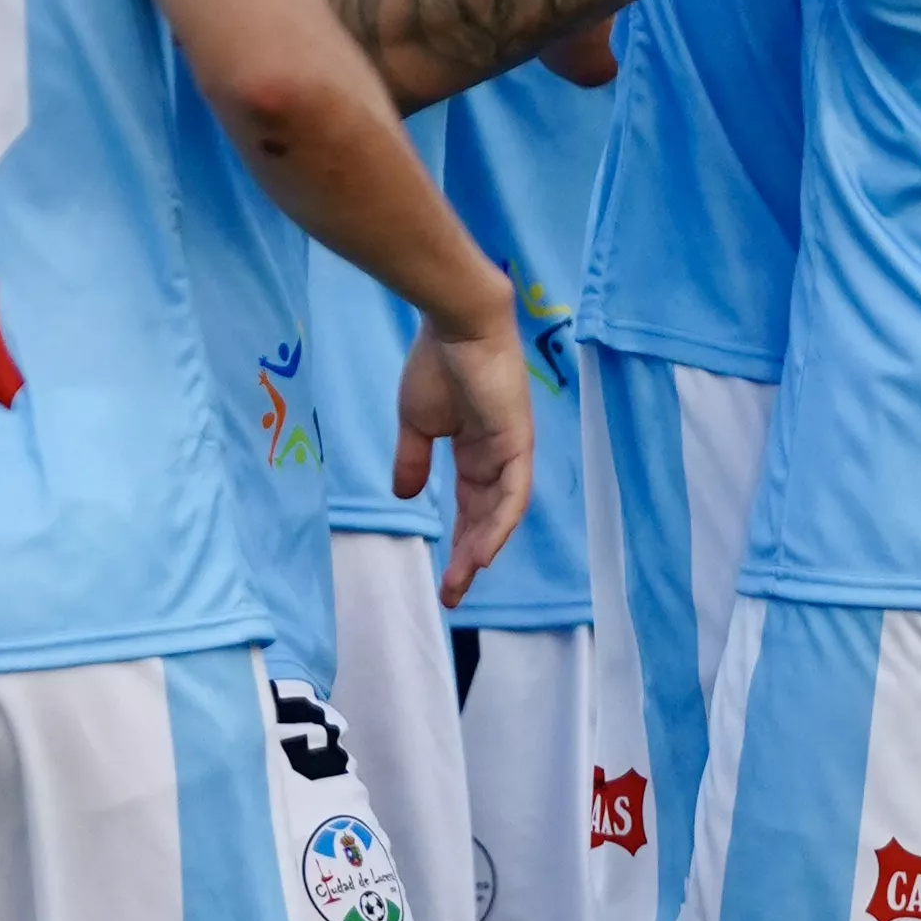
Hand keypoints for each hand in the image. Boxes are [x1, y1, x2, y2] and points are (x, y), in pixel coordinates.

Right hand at [397, 307, 536, 606]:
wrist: (455, 325)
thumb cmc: (435, 365)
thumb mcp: (416, 424)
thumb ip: (413, 461)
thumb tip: (403, 497)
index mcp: (475, 452)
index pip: (470, 507)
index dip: (459, 543)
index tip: (444, 579)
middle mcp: (497, 457)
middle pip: (487, 518)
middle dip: (469, 558)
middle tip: (452, 595)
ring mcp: (510, 451)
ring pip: (501, 513)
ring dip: (482, 549)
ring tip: (461, 581)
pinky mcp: (517, 443)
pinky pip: (513, 494)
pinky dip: (500, 524)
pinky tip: (485, 552)